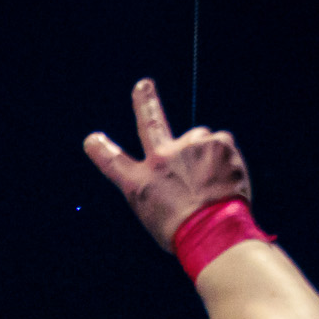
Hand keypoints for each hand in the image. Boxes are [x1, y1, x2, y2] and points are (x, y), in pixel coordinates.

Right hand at [83, 77, 251, 251]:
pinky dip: (225, 158)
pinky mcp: (217, 142)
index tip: (93, 140)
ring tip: (211, 182)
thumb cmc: (183, 233)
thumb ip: (163, 188)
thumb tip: (178, 174)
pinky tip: (225, 178)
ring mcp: (189, 146)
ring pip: (198, 140)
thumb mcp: (156, 217)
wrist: (213, 232)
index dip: (102, 150)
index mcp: (140, 184)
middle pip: (150, 124)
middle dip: (145, 102)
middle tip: (144, 86)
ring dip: (204, 155)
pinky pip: (221, 144)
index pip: (114, 163)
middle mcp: (161, 159)